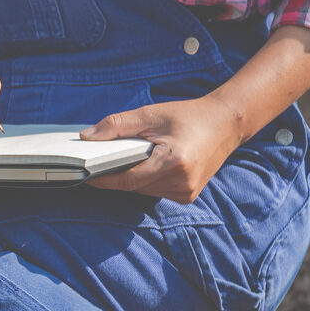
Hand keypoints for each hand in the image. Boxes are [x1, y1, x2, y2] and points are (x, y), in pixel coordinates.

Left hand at [81, 94, 245, 202]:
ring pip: (142, 191)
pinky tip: (149, 164)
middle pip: (133, 186)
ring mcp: (186, 193)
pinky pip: (154, 191)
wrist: (227, 123)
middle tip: (102, 159)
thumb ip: (117, 125)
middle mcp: (182, 183)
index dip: (103, 178)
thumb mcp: (151, 114)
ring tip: (133, 156)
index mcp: (175, 162)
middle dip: (116, 174)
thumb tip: (87, 137)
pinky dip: (145, 180)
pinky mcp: (187, 196)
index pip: (127, 179)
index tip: (82, 174)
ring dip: (132, 177)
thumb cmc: (189, 116)